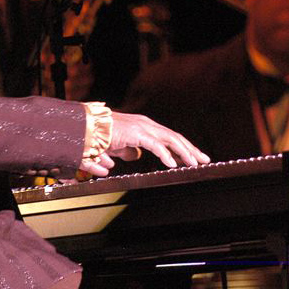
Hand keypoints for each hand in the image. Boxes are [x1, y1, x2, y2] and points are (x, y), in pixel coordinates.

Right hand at [79, 112, 209, 176]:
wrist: (84, 126)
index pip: (169, 137)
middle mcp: (146, 124)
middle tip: (204, 160)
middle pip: (175, 137)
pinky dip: (165, 154)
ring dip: (184, 152)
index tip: (194, 157)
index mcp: (144, 127)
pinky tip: (173, 164)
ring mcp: (142, 127)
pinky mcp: (135, 133)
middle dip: (191, 149)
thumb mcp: (117, 146)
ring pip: (170, 139)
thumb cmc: (98, 135)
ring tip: (194, 163)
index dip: (183, 148)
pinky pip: (154, 145)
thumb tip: (135, 156)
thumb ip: (128, 150)